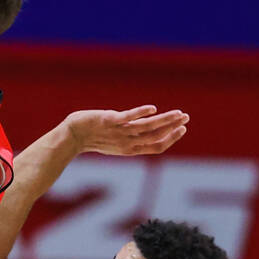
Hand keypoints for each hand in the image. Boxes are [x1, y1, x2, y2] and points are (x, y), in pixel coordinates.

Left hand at [65, 105, 187, 156]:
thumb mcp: (115, 141)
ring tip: (178, 113)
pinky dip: (140, 113)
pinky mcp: (109, 120)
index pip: (156, 147)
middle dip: (173, 127)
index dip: (171, 139)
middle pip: (155, 137)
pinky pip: (127, 117)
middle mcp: (126, 143)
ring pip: (146, 128)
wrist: (72, 135)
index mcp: (129, 149)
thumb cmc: (93, 137)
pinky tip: (153, 109)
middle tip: (186, 118)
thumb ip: (130, 136)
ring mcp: (118, 132)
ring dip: (164, 120)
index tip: (182, 128)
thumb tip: (143, 128)